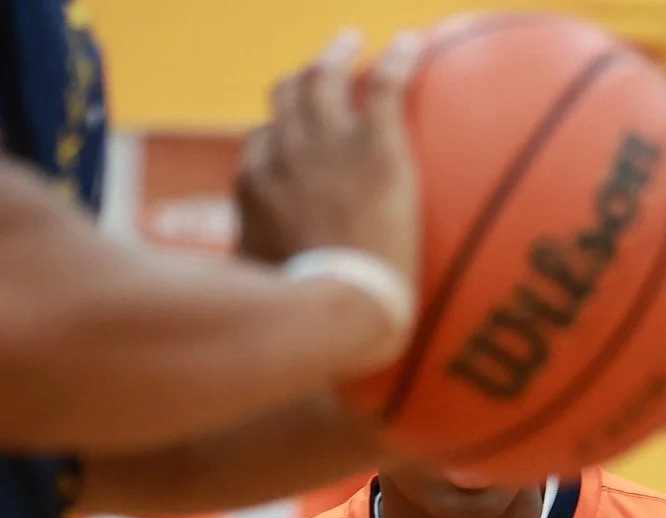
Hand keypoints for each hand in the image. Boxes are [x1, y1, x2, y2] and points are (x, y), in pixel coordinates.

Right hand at [238, 29, 419, 286]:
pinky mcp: (374, 148)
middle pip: (285, 100)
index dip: (278, 137)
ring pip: (323, 77)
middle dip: (299, 82)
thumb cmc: (306, 319)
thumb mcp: (261, 298)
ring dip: (336, 54)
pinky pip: (385, 85)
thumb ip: (256, 283)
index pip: (261, 146)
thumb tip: (245, 297)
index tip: (294, 139)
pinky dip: (398, 58)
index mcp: (255, 188)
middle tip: (319, 71)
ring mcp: (328, 146)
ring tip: (350, 41)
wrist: (342, 309)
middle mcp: (284, 154)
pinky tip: (411, 41)